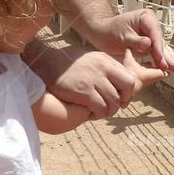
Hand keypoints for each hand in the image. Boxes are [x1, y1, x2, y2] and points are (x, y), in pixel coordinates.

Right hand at [42, 48, 168, 118]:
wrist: (44, 63)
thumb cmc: (67, 64)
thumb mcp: (91, 59)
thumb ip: (106, 69)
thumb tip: (121, 85)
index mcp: (105, 60)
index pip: (129, 78)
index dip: (128, 93)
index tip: (121, 100)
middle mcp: (102, 67)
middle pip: (127, 89)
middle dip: (122, 102)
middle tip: (112, 107)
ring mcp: (93, 79)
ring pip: (114, 102)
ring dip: (108, 111)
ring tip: (98, 111)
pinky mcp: (83, 91)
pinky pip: (100, 109)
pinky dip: (97, 115)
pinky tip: (89, 113)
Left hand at [86, 9, 173, 71]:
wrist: (101, 33)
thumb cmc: (109, 31)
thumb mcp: (121, 36)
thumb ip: (135, 41)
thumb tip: (148, 44)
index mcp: (145, 17)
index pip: (155, 33)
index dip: (158, 47)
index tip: (160, 59)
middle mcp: (151, 23)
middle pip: (160, 40)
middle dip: (165, 54)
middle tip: (173, 67)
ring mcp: (150, 33)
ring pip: (160, 47)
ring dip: (166, 58)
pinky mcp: (149, 42)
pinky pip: (155, 51)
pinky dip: (160, 59)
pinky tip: (166, 67)